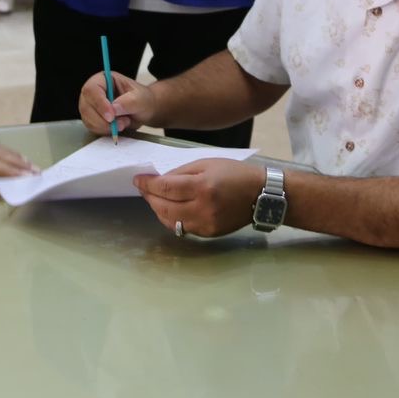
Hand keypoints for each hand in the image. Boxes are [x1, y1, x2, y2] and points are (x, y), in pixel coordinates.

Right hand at [79, 71, 156, 135]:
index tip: (111, 116)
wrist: (143, 111)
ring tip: (124, 123)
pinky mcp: (92, 118)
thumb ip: (128, 102)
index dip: (99, 103)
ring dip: (106, 126)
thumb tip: (113, 109)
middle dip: (103, 120)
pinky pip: (92, 128)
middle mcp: (93, 92)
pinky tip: (117, 127)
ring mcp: (90, 106)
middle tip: (121, 124)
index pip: (92, 89)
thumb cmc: (141, 100)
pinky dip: (105, 131)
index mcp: (103, 79)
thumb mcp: (140, 98)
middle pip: (86, 106)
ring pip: (88, 119)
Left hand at [133, 159, 265, 237]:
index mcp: (202, 187)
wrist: (261, 195)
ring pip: (170, 221)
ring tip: (153, 198)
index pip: (165, 188)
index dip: (148, 184)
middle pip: (164, 207)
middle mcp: (202, 209)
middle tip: (143, 188)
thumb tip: (160, 180)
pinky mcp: (208, 234)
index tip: (138, 179)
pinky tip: (169, 209)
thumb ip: (181, 172)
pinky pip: (182, 228)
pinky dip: (171, 219)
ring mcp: (205, 224)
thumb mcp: (207, 163)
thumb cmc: (234, 173)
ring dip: (157, 209)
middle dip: (149, 197)